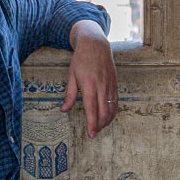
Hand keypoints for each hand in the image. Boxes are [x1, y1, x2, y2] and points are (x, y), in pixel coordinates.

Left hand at [63, 20, 117, 137]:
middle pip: (104, 112)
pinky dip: (113, 111)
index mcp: (89, 85)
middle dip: (100, 125)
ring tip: (100, 127)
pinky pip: (116, 101)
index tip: (91, 134)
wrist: (96, 45)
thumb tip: (64, 110)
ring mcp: (110, 85)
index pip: (91, 109)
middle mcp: (101, 86)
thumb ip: (69, 94)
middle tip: (94, 133)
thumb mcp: (71, 76)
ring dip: (107, 120)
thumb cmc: (81, 60)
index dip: (92, 123)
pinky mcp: (115, 83)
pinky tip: (108, 116)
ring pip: (112, 108)